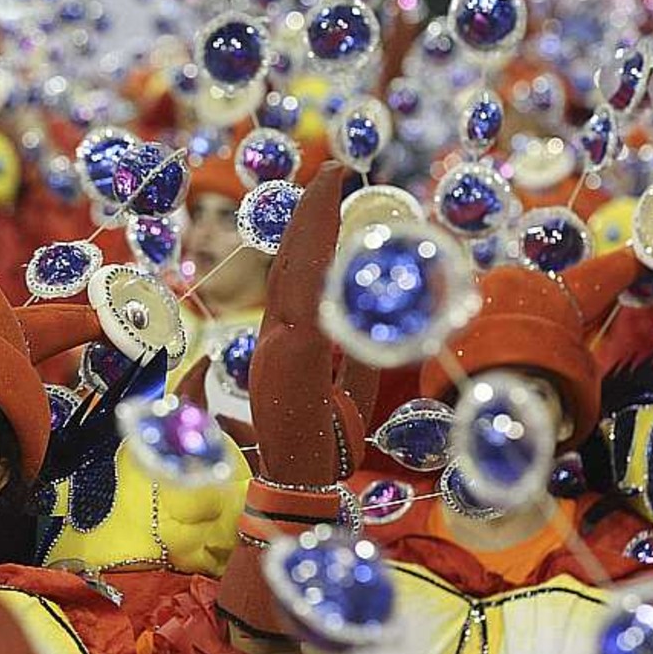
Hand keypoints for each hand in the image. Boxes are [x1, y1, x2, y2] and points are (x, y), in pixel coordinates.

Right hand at [249, 161, 347, 485]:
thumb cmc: (322, 444)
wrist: (301, 483)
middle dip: (314, 213)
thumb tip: (375, 321)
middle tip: (335, 170)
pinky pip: (304, 292)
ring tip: (332, 178)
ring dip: (315, 219)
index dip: (309, 235)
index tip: (328, 196)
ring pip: (296, 268)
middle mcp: (277, 335)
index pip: (294, 277)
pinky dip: (313, 251)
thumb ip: (357, 354)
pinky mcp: (291, 353)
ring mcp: (280, 342)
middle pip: (292, 262)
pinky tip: (328, 219)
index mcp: (285, 342)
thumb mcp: (349, 390)